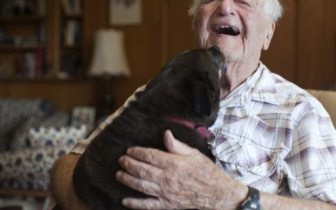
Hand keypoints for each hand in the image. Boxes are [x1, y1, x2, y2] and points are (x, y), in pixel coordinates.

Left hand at [116, 130, 247, 209]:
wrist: (216, 193)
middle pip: (142, 170)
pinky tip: (125, 201)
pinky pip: (148, 205)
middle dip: (128, 164)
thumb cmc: (206, 171)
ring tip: (119, 174)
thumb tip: (166, 134)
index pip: (150, 156)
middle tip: (121, 160)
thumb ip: (177, 145)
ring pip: (141, 186)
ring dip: (127, 180)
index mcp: (174, 163)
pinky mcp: (167, 205)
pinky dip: (135, 204)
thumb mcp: (194, 154)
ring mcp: (166, 193)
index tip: (130, 150)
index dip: (137, 152)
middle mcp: (168, 178)